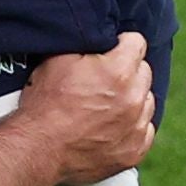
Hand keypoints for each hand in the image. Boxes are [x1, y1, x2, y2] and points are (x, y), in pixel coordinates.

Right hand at [18, 33, 155, 185]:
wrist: (38, 148)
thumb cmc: (45, 102)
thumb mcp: (57, 60)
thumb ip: (86, 43)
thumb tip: (98, 34)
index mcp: (119, 70)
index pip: (137, 42)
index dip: (119, 45)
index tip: (107, 53)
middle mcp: (135, 97)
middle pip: (144, 71)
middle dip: (126, 72)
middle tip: (101, 82)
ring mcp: (137, 127)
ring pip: (147, 101)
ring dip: (132, 99)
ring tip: (105, 106)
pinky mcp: (135, 151)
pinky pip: (144, 131)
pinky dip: (132, 127)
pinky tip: (109, 127)